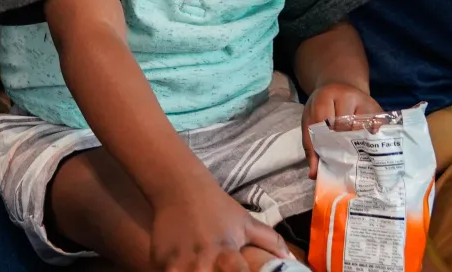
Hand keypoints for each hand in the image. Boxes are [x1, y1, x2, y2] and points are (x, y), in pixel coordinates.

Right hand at [149, 175, 287, 271]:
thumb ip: (269, 241)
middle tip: (218, 270)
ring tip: (203, 269)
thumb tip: (291, 258)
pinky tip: (187, 268)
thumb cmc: (217, 207)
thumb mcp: (245, 222)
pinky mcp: (160, 263)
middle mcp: (202, 261)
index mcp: (226, 253)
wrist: (179, 188)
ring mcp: (178, 264)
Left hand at [302, 81, 382, 176]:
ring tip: (356, 160)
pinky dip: (373, 140)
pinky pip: (377, 126)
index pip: (323, 121)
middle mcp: (345, 95)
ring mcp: (363, 100)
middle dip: (343, 145)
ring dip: (359, 144)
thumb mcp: (311, 122)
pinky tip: (370, 152)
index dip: (325, 141)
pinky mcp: (376, 107)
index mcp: (324, 97)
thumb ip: (311, 146)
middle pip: (345, 124)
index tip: (328, 160)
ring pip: (362, 126)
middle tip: (343, 163)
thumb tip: (314, 174)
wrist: (340, 87)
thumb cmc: (324, 109)